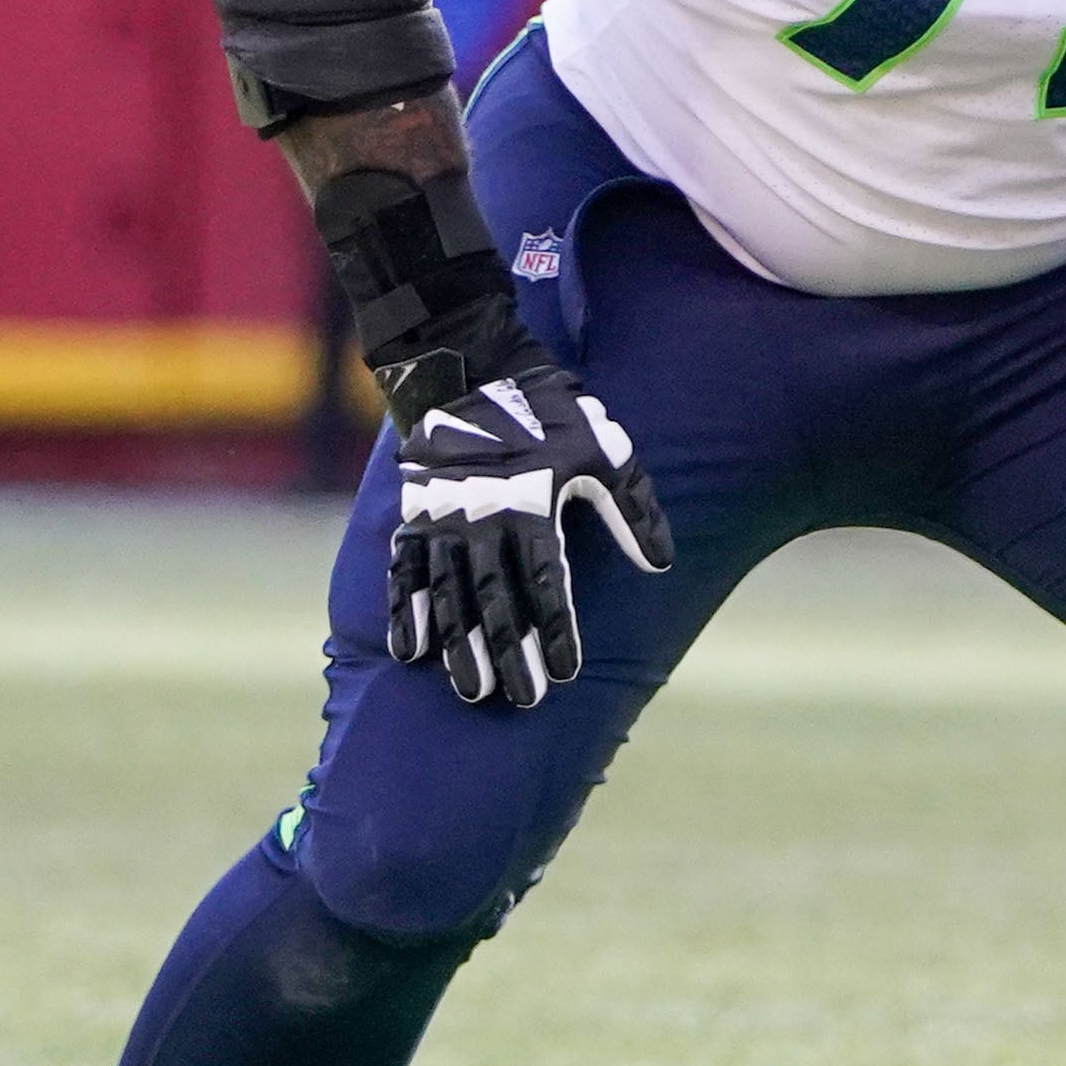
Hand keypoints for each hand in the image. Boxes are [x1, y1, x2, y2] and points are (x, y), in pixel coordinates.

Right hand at [387, 353, 672, 708]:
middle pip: (495, 600)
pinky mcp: (412, 515)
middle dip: (509, 652)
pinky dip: (406, 613)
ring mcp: (439, 520)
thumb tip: (660, 564)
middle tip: (521, 698)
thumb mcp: (605, 449)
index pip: (546, 583)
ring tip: (472, 690)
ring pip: (449, 596)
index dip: (556, 630)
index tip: (565, 671)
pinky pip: (404, 573)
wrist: (469, 367)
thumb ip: (632, 509)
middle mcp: (479, 520)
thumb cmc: (549, 411)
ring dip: (459, 646)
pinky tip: (409, 652)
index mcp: (530, 506)